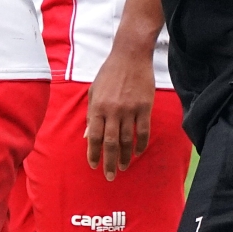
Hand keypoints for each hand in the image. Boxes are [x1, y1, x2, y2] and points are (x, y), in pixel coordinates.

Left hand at [85, 41, 154, 178]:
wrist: (130, 55)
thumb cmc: (109, 73)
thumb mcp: (94, 91)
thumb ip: (91, 115)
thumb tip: (88, 136)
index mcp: (98, 106)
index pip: (94, 137)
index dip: (93, 153)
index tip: (94, 165)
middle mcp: (113, 110)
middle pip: (110, 143)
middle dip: (108, 162)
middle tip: (109, 176)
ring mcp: (130, 109)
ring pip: (127, 140)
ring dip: (124, 156)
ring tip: (122, 167)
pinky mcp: (145, 107)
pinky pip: (143, 131)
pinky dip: (140, 144)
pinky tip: (137, 152)